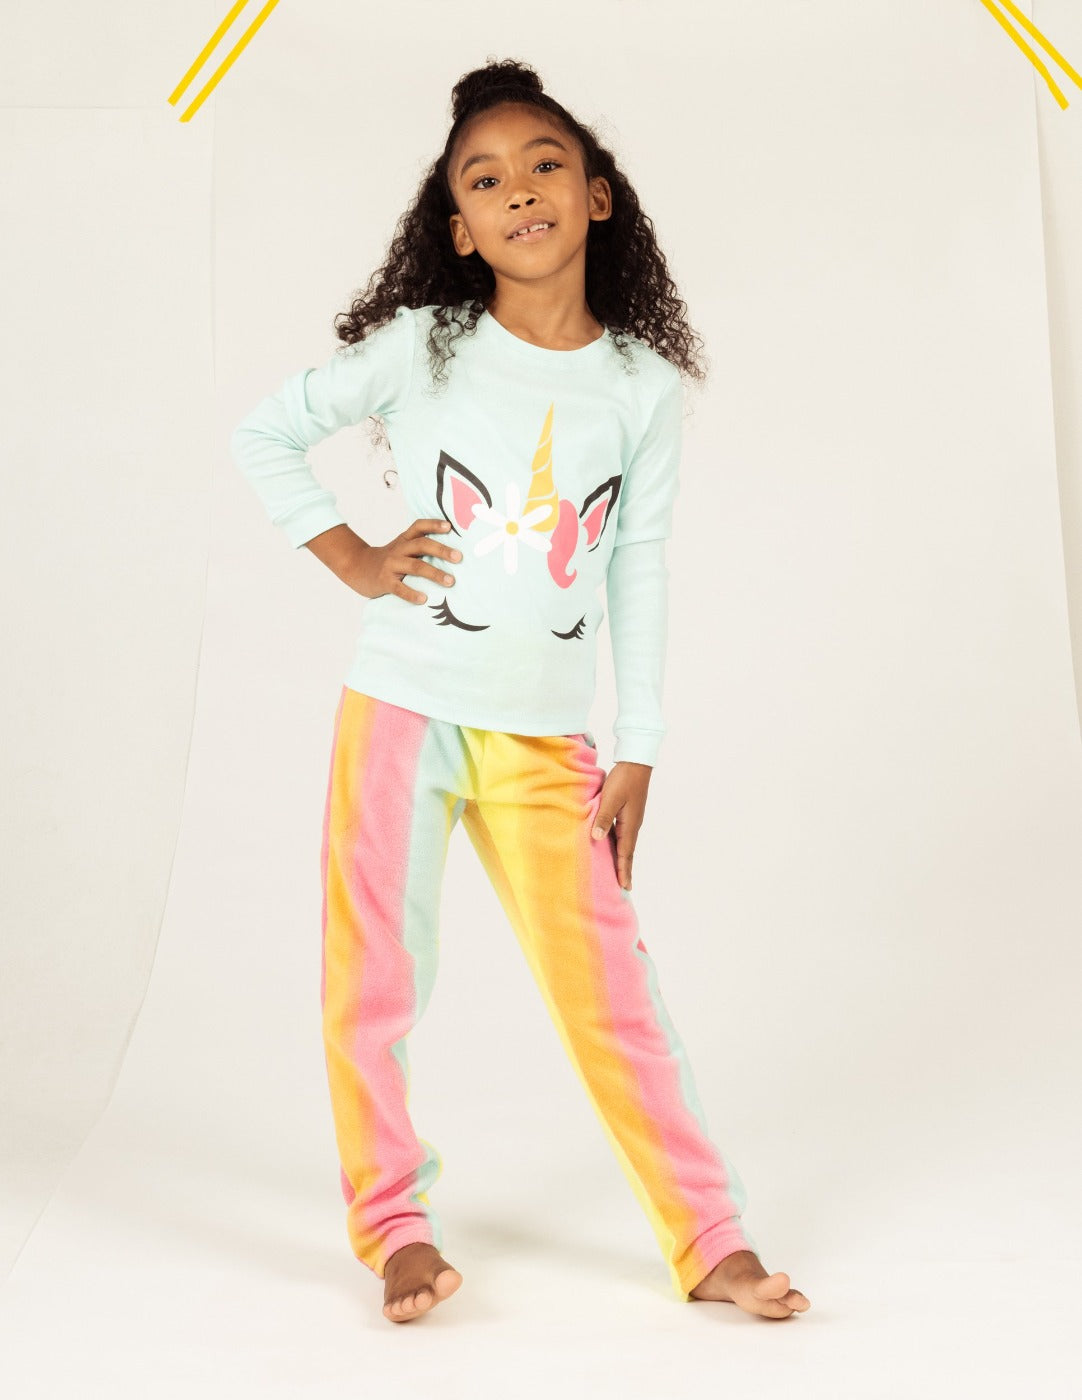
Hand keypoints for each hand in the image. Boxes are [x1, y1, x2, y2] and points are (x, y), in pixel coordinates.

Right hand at [346, 518, 461, 601]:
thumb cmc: (388, 560)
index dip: (433, 524)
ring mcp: (390, 566)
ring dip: (434, 573)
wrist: (357, 567)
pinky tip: (424, 599)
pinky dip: (412, 594)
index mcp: (404, 540)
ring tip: (450, 581)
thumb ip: (420, 546)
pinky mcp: (384, 582)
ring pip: (415, 566)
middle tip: (459, 557)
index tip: (449, 527)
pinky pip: (399, 588)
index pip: (419, 527)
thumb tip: (452, 550)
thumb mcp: (401, 547)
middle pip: (421, 545)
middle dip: (441, 550)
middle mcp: (398, 550)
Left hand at [591, 761, 652, 890]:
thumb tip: (598, 838)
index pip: (626, 853)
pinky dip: (617, 844)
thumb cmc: (623, 780)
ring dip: (622, 857)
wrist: (636, 762)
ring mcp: (631, 819)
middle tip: (625, 886)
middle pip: (628, 851)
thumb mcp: (611, 799)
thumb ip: (604, 818)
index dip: (624, 870)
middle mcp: (633, 825)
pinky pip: (622, 834)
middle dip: (625, 868)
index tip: (625, 886)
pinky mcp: (628, 812)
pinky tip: (611, 846)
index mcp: (630, 825)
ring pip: (625, 843)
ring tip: (618, 871)